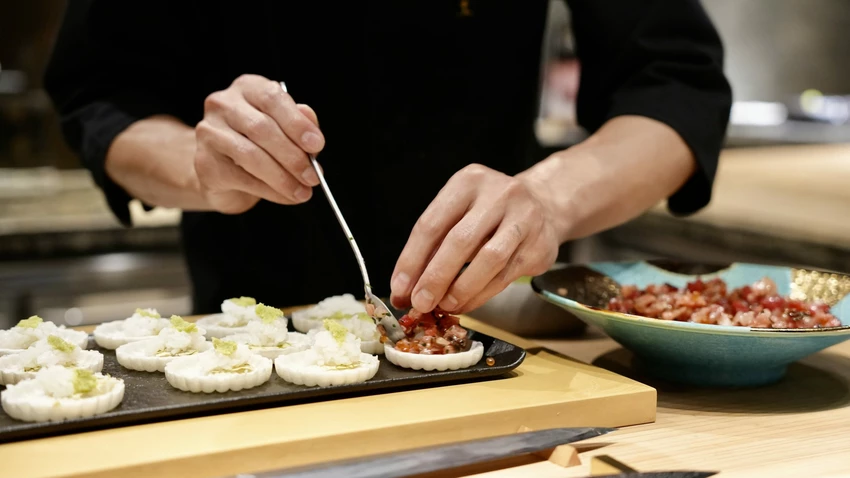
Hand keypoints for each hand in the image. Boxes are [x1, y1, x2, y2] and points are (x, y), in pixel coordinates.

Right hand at [194, 74, 324, 213]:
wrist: (221, 170)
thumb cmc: (257, 144)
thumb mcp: (284, 129)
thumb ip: (300, 127)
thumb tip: (314, 137)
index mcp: (248, 88)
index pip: (272, 98)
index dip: (297, 123)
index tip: (317, 145)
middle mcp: (224, 104)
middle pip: (262, 128)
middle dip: (293, 156)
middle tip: (313, 176)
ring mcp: (209, 132)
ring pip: (251, 155)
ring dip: (282, 178)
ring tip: (302, 192)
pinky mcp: (205, 162)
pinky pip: (242, 178)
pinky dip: (270, 190)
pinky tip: (285, 197)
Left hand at [390, 164, 560, 313]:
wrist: (544, 205)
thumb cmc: (489, 213)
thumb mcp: (460, 213)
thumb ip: (434, 245)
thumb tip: (406, 288)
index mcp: (468, 182)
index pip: (432, 224)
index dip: (412, 260)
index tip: (399, 288)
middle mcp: (498, 194)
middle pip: (460, 240)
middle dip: (435, 277)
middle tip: (420, 302)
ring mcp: (523, 217)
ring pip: (488, 259)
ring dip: (461, 288)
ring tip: (444, 305)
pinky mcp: (539, 244)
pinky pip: (505, 275)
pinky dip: (481, 294)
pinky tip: (466, 303)